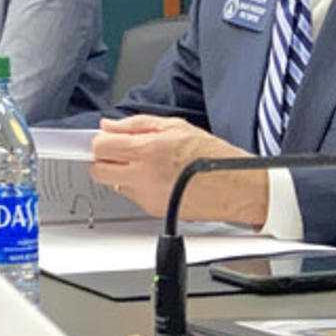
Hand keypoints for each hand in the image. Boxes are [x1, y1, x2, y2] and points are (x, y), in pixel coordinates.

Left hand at [89, 114, 267, 225]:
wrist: (237, 188)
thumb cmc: (214, 156)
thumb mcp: (175, 126)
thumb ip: (136, 124)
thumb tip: (109, 125)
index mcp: (147, 151)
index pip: (100, 148)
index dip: (100, 141)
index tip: (105, 139)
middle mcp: (143, 177)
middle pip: (98, 171)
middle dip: (103, 160)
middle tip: (118, 151)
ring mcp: (147, 197)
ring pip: (114, 184)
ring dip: (121, 173)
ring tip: (146, 164)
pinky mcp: (153, 211)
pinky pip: (133, 196)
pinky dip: (138, 186)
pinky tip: (158, 177)